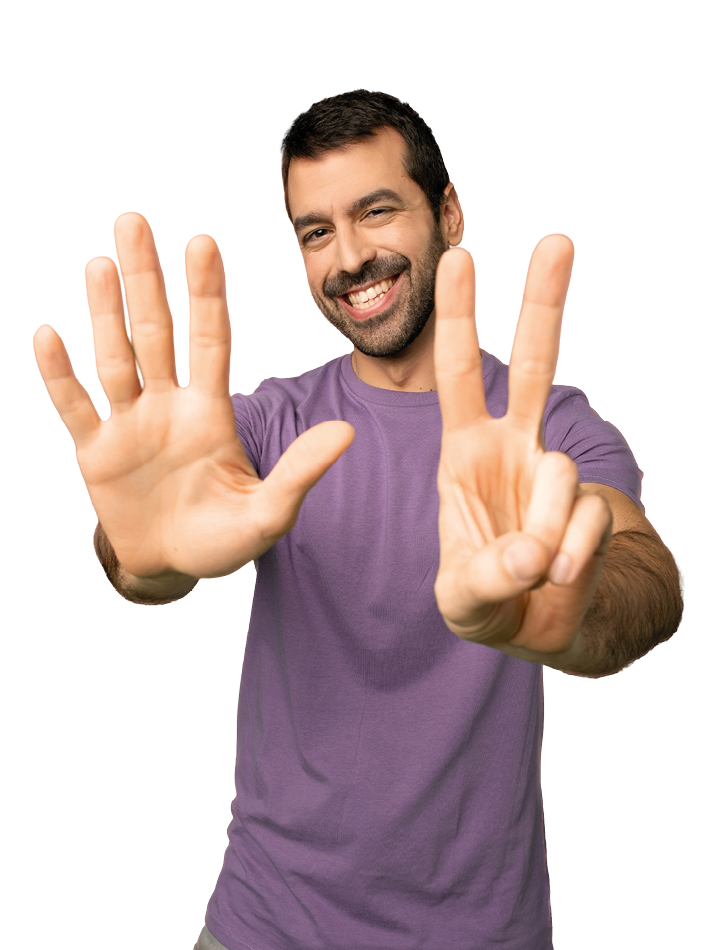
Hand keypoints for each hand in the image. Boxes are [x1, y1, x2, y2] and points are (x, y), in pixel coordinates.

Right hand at [33, 213, 353, 582]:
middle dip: (147, 278)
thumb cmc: (224, 539)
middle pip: (156, 331)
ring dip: (105, 312)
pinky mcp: (95, 452)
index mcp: (211, 412)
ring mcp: (128, 424)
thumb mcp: (268, 512)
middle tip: (134, 219)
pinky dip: (59, 376)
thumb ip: (299, 471)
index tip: (203, 242)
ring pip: (114, 357)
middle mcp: (167, 405)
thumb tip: (347, 433)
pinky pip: (74, 407)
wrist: (173, 567)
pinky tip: (47, 335)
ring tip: (100, 262)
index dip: (206, 293)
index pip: (211, 339)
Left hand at [433, 237, 611, 659]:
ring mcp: (555, 474)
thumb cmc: (482, 597)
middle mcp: (514, 448)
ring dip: (541, 529)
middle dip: (543, 304)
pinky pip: (586, 520)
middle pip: (535, 365)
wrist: (533, 625)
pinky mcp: (592, 503)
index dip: (457, 318)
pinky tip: (558, 575)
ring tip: (530, 569)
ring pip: (558, 472)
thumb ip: (486, 577)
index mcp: (465, 452)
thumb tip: (536, 554)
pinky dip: (571, 557)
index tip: (460, 257)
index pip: (458, 375)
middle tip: (556, 239)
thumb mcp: (462, 596)